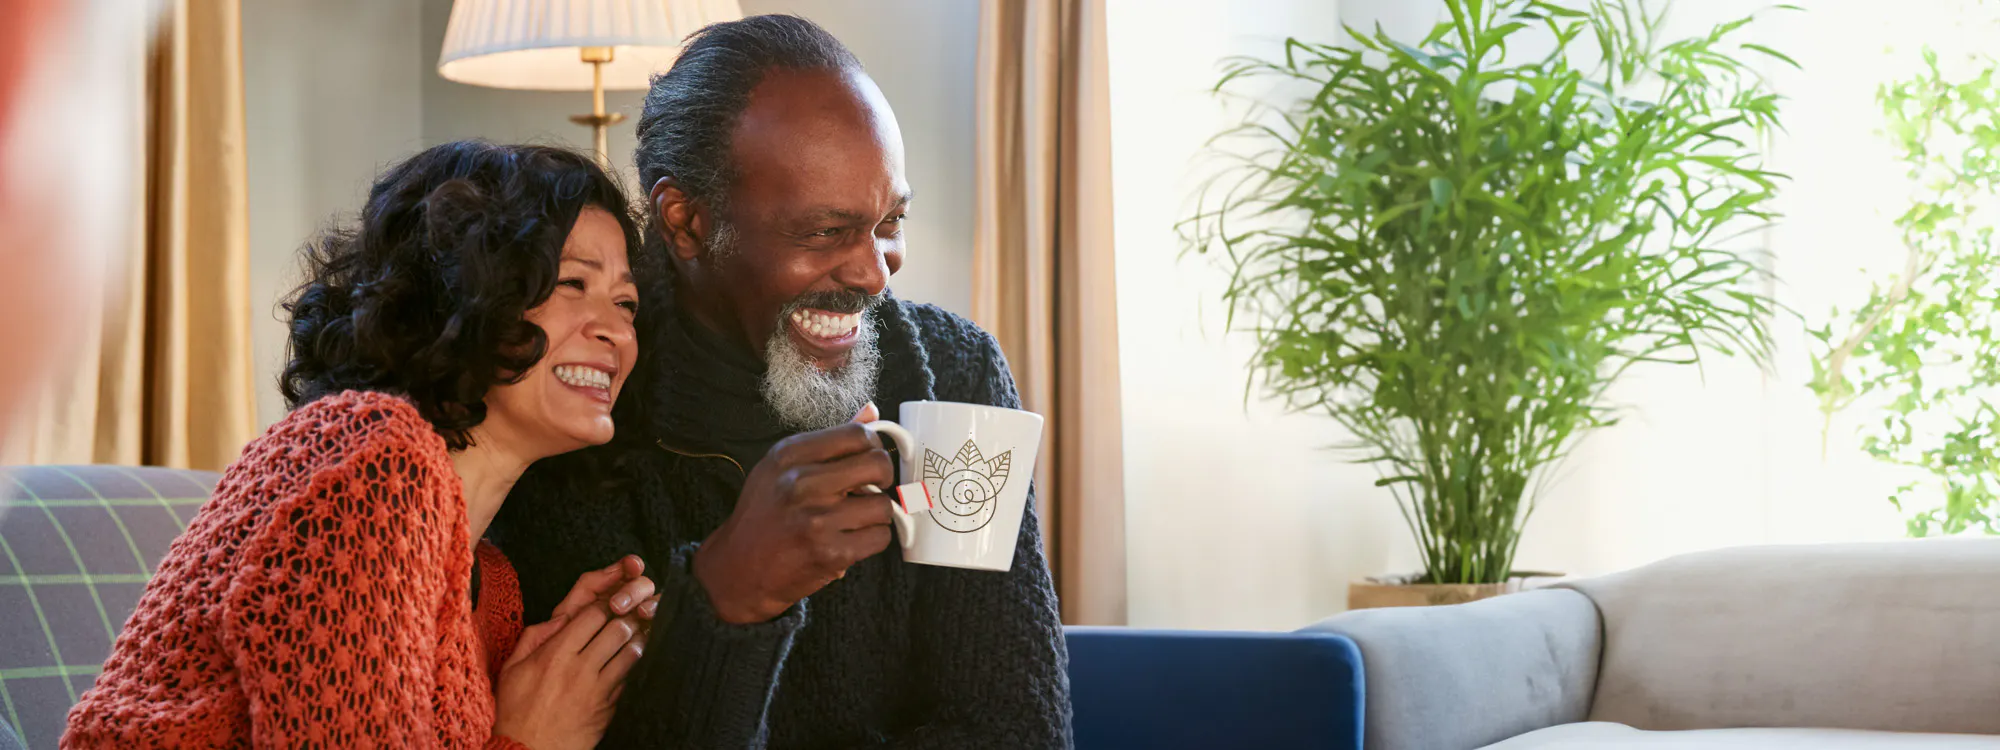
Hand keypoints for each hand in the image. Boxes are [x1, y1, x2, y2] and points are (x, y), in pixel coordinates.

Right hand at [492, 557, 656, 749]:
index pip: (593, 615)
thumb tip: (560, 618)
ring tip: (634, 637)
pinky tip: (627, 664)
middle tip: (627, 617)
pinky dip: (631, 669)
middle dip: (625, 619)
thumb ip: (534, 637)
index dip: (603, 606)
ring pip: (630, 654)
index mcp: (556, 654)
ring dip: (635, 642)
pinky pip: (628, 680)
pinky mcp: (608, 709)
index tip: (605, 606)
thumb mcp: (512, 669)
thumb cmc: (516, 711)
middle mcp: (580, 669)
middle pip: (618, 629)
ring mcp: (597, 690)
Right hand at [694, 411, 895, 623]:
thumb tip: (871, 411)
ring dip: (875, 514)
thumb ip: (828, 441)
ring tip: (853, 518)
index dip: (872, 445)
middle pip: (878, 464)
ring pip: (882, 505)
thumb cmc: (763, 514)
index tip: (867, 458)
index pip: (856, 434)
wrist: (739, 568)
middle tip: (871, 487)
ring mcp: (817, 520)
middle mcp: (802, 484)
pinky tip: (851, 538)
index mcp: (790, 455)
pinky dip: (872, 539)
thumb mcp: (782, 467)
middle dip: (883, 476)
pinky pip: (880, 537)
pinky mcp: (831, 554)